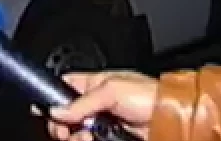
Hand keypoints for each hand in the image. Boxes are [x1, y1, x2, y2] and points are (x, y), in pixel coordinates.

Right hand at [32, 70, 157, 140]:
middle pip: (63, 117)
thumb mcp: (111, 91)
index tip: (47, 111)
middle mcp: (94, 106)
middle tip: (66, 129)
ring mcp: (101, 125)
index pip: (62, 88)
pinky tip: (91, 140)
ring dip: (75, 137)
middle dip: (61, 125)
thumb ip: (81, 101)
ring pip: (74, 134)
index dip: (52, 99)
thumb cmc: (149, 96)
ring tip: (86, 137)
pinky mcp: (107, 140)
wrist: (172, 120)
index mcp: (92, 85)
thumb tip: (56, 111)